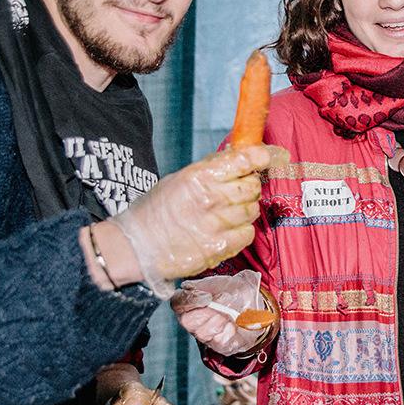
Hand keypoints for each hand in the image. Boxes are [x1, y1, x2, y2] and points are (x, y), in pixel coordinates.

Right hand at [111, 144, 282, 297]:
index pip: (242, 160)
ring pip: (253, 210)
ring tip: (225, 214)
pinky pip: (248, 234)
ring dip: (245, 210)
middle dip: (249, 186)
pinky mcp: (219, 248)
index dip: (261, 156)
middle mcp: (210, 199)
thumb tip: (241, 158)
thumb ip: (210, 170)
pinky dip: (242, 231)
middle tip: (235, 192)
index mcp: (198, 177)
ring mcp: (216, 225)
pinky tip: (226, 230)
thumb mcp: (179, 179)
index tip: (268, 156)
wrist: (135, 247)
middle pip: (252, 186)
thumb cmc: (156, 211)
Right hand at [172, 270, 271, 355]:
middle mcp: (193, 320)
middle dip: (206, 312)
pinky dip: (232, 330)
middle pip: (187, 321)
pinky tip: (238, 324)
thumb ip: (207, 283)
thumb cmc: (236, 292)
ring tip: (233, 312)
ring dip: (220, 320)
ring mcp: (205, 335)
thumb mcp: (225, 281)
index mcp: (191, 301)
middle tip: (223, 304)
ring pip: (203, 332)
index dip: (189, 300)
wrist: (257, 306)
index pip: (177, 302)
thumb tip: (188, 286)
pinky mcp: (219, 346)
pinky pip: (220, 341)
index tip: (208, 296)